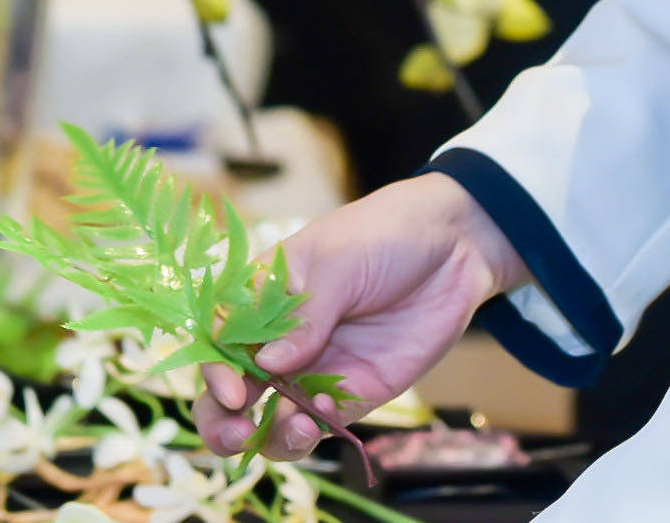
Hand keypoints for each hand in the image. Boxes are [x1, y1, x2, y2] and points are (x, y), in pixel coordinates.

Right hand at [194, 172, 528, 460]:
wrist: (455, 246)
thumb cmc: (384, 234)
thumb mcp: (338, 262)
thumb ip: (305, 316)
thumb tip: (268, 365)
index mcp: (262, 297)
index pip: (220, 340)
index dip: (215, 369)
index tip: (232, 389)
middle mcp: (280, 341)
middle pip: (233, 391)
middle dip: (222, 420)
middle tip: (234, 433)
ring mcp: (315, 371)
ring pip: (272, 419)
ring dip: (268, 436)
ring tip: (293, 429)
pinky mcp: (353, 394)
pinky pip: (319, 425)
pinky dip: (311, 433)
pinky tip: (319, 423)